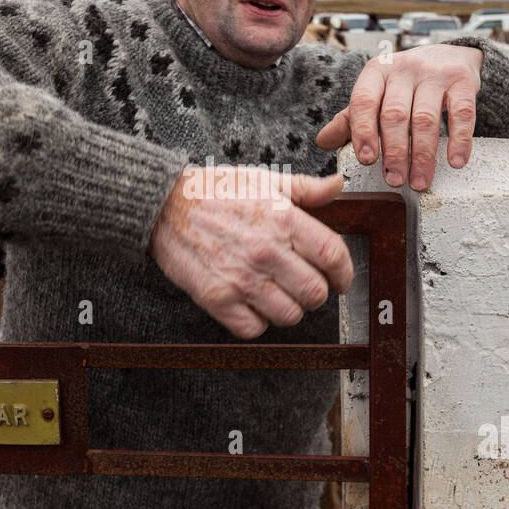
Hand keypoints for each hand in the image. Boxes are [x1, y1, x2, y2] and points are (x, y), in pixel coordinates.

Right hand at [148, 165, 353, 339]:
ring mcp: (241, 278)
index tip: (341, 280)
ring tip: (277, 294)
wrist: (163, 205)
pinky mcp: (217, 298)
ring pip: (289, 315)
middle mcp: (266, 251)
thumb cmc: (214, 192)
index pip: (333, 256)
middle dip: (317, 293)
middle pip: (316, 293)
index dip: (345, 274)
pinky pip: (254, 328)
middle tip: (305, 285)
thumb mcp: (264, 180)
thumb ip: (305, 189)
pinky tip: (252, 303)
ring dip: (289, 308)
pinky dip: (257, 321)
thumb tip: (337, 186)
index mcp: (283, 220)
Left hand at [315, 43, 482, 189]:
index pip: (364, 101)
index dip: (363, 132)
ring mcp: (435, 74)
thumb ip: (352, 118)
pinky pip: (462, 114)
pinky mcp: (463, 82)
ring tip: (420, 181)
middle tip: (394, 179)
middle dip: (394, 152)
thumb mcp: (377, 93)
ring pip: (425, 118)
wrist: (450, 55)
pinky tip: (455, 161)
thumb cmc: (406, 82)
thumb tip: (323, 142)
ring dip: (422, 155)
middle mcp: (404, 69)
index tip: (367, 160)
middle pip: (395, 114)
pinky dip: (459, 140)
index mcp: (377, 72)